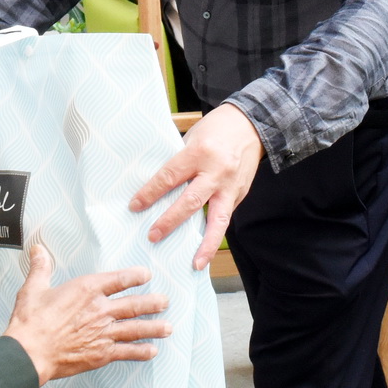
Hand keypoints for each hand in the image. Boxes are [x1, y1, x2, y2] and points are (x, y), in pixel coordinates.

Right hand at [3, 246, 169, 384]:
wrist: (29, 351)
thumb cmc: (30, 321)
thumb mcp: (34, 288)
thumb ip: (41, 268)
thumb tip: (38, 250)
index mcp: (86, 290)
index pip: (118, 280)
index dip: (134, 276)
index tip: (146, 275)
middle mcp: (100, 310)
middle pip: (133, 304)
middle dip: (152, 303)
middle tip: (165, 302)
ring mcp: (103, 333)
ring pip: (136, 328)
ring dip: (154, 327)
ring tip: (168, 327)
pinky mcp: (102, 354)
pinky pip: (127, 352)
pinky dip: (141, 351)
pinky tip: (152, 351)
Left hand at [131, 103, 262, 270]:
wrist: (252, 124)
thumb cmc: (216, 128)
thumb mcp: (192, 137)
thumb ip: (179, 162)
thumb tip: (159, 186)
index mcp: (199, 153)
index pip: (170, 177)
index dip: (151, 193)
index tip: (135, 206)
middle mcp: (216, 171)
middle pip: (190, 201)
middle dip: (170, 221)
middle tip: (153, 235)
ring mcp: (231, 186)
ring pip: (218, 219)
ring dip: (206, 244)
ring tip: (195, 263)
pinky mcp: (240, 194)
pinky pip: (225, 216)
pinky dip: (214, 233)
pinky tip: (204, 248)